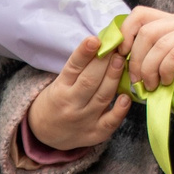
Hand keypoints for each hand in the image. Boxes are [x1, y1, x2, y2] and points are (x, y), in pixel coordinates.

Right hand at [28, 34, 132, 150]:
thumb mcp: (61, 81)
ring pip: (102, 97)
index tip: (94, 40)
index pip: (72, 68)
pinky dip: (120, 110)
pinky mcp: (95, 134)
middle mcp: (71, 105)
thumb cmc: (59, 99)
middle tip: (116, 46)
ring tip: (121, 61)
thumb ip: (79, 66)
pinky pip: (110, 123)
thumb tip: (102, 42)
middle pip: (89, 82)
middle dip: (104, 63)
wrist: (46, 132)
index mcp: (60, 89)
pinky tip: (126, 97)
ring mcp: (84, 120)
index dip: (84, 53)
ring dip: (113, 78)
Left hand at [118, 5, 173, 90]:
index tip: (122, 54)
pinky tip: (167, 81)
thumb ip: (157, 53)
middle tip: (136, 81)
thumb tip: (128, 70)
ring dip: (149, 69)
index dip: (126, 32)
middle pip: (146, 33)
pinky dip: (165, 70)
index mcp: (171, 19)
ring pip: (159, 45)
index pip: (140, 14)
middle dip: (136, 60)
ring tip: (151, 86)